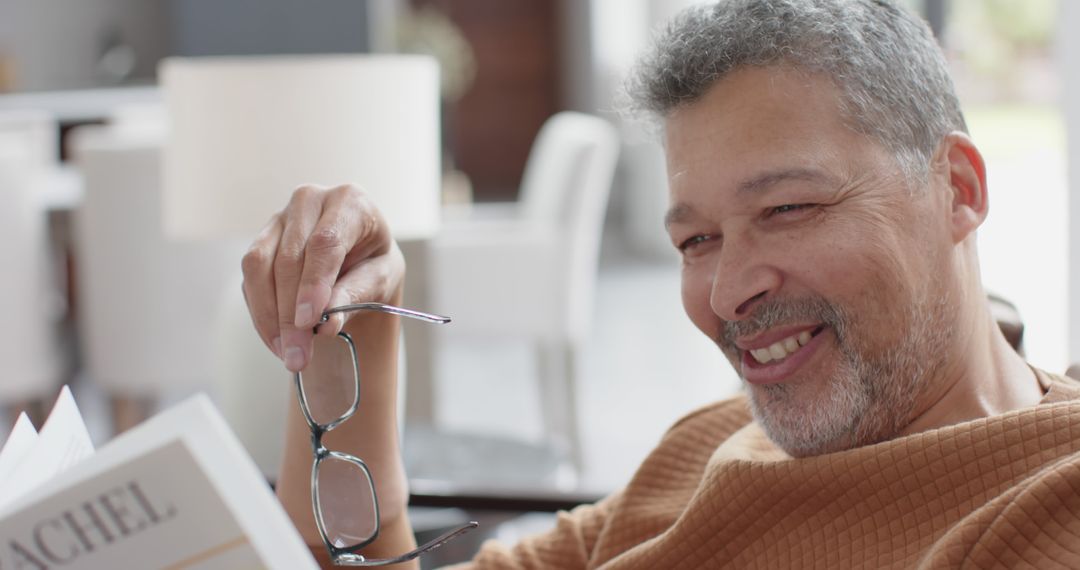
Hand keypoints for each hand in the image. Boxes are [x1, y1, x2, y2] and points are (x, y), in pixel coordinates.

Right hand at [241, 184, 404, 371]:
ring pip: (259, 266)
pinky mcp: (261, 241)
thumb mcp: (380, 279)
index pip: (325, 242)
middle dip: (291, 314)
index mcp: (349, 201)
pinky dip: (262, 314)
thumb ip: (356, 295)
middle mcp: (309, 201)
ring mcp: (279, 219)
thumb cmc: (374, 265)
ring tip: (288, 354)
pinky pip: (250, 279)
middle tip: (298, 357)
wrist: (359, 259)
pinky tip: (278, 341)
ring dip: (270, 316)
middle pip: (289, 258)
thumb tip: (326, 324)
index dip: (314, 284)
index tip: (310, 323)